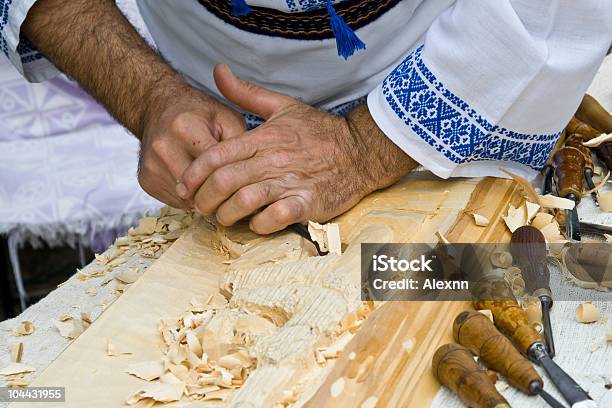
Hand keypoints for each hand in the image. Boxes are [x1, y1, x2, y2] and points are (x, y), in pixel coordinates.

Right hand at [138, 84, 244, 207]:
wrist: (158, 109)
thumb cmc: (198, 114)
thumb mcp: (226, 118)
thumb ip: (240, 144)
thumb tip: (253, 176)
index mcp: (185, 128)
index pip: (215, 168)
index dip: (235, 179)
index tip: (247, 184)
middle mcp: (164, 148)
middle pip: (200, 188)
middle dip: (220, 192)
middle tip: (235, 192)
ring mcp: (151, 166)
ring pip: (188, 199)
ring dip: (205, 198)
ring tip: (217, 187)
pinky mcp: (146, 181)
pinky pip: (175, 202)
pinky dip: (190, 198)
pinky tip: (197, 185)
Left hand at [178, 65, 415, 233]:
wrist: (361, 151)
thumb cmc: (320, 132)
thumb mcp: (283, 105)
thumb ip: (246, 92)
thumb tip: (217, 70)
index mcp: (263, 138)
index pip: (216, 156)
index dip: (193, 174)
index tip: (185, 187)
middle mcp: (273, 160)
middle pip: (224, 181)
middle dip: (204, 199)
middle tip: (201, 207)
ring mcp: (291, 182)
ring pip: (245, 200)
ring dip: (227, 214)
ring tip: (224, 218)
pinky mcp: (308, 203)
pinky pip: (276, 217)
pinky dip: (260, 224)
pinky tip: (256, 223)